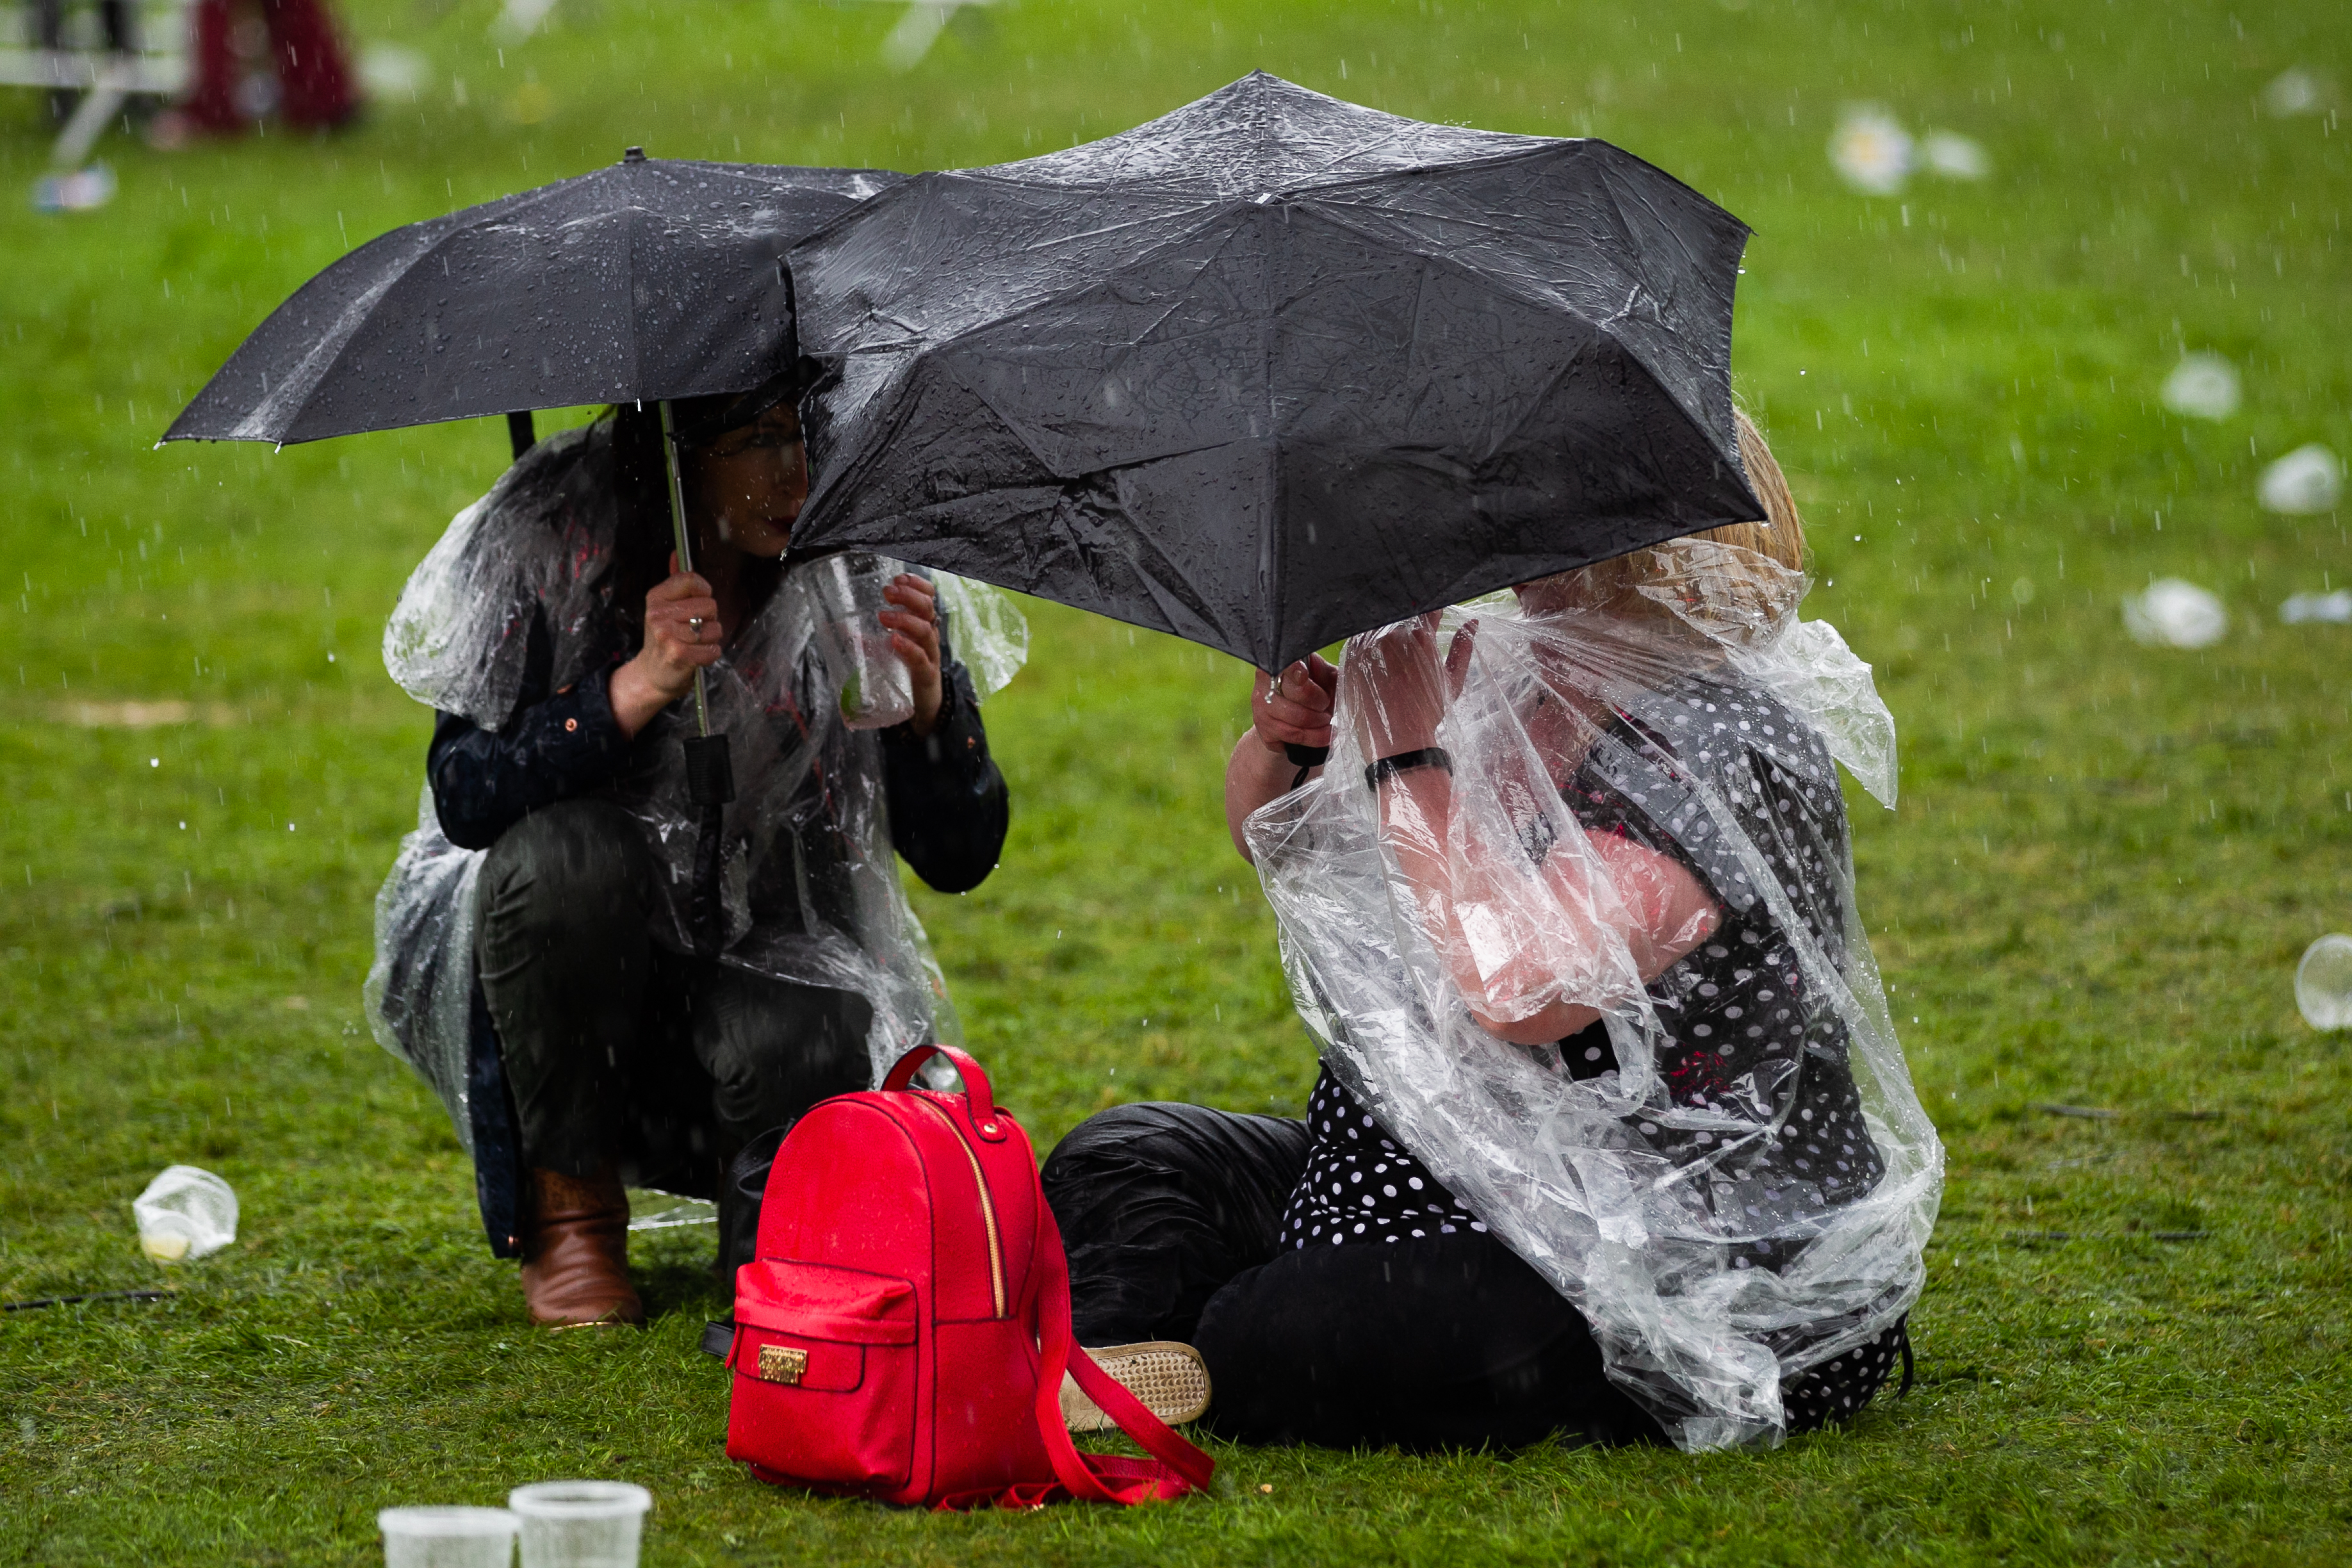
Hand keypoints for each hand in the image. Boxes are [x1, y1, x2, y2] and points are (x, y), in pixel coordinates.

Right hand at [610, 555, 720, 737]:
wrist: (652, 674)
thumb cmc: (665, 639)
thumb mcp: (664, 608)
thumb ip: (675, 582)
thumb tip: (678, 554)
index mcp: (656, 597)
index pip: (691, 579)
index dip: (703, 591)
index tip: (697, 603)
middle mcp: (658, 614)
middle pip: (709, 604)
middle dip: (709, 619)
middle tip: (693, 630)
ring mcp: (667, 634)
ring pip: (715, 628)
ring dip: (710, 639)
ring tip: (693, 644)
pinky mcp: (679, 654)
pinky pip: (713, 649)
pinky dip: (710, 655)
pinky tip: (696, 656)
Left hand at [880, 573, 943, 736]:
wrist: (923, 705)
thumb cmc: (905, 670)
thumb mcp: (886, 649)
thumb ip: (867, 637)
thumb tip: (837, 626)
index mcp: (922, 625)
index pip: (928, 597)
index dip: (917, 584)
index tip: (898, 578)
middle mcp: (929, 637)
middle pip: (927, 608)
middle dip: (908, 596)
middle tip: (887, 592)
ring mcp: (930, 655)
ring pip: (926, 631)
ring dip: (904, 619)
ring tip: (884, 616)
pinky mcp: (926, 675)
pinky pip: (921, 659)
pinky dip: (908, 648)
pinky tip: (895, 640)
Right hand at [1249, 654, 1337, 756]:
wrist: (1294, 716)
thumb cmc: (1313, 691)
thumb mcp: (1322, 676)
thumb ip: (1326, 672)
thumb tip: (1341, 675)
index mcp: (1278, 665)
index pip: (1284, 665)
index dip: (1295, 671)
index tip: (1304, 676)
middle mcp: (1264, 685)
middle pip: (1296, 694)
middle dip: (1319, 702)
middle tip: (1326, 705)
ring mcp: (1261, 710)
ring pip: (1295, 720)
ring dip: (1318, 724)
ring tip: (1327, 721)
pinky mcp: (1265, 731)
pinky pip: (1293, 738)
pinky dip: (1313, 738)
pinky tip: (1321, 735)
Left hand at [1351, 614, 1448, 758]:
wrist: (1398, 738)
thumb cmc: (1429, 711)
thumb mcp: (1452, 681)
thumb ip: (1462, 648)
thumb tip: (1473, 621)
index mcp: (1423, 638)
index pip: (1426, 612)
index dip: (1428, 615)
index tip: (1427, 620)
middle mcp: (1396, 636)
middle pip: (1400, 622)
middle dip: (1404, 633)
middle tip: (1405, 656)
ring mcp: (1371, 645)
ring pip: (1379, 630)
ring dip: (1383, 640)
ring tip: (1388, 667)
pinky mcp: (1352, 657)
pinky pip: (1358, 642)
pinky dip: (1365, 649)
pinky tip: (1372, 667)